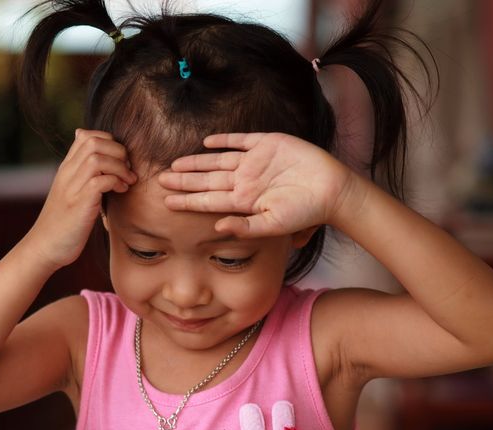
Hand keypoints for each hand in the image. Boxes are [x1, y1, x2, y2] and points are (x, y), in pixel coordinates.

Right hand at [26, 129, 135, 269]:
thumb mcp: (71, 192)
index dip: (109, 141)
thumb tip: (99, 165)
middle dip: (118, 152)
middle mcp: (67, 173)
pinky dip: (115, 182)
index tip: (119, 160)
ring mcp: (72, 188)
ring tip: (127, 181)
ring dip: (119, 167)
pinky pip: (100, 181)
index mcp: (66, 168)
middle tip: (127, 170)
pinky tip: (121, 191)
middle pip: (94, 142)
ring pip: (97, 158)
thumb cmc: (63, 222)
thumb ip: (83, 175)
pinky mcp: (79, 204)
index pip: (86, 136)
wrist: (44, 247)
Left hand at [158, 133, 358, 237]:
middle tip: (160, 180)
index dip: (187, 201)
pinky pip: (240, 140)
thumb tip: (218, 227)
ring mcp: (254, 162)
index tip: (166, 202)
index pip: (208, 200)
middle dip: (184, 180)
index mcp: (243, 201)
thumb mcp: (274, 225)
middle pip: (207, 180)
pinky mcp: (267, 144)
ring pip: (217, 160)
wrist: (332, 189)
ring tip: (175, 163)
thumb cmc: (305, 212)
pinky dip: (224, 140)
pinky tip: (206, 142)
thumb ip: (245, 227)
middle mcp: (244, 180)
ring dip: (196, 161)